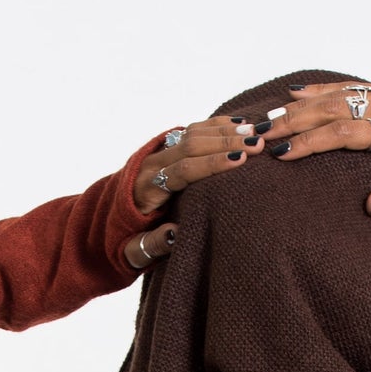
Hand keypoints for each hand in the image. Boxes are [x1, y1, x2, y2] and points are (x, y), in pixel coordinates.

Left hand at [121, 115, 275, 269]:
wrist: (113, 215)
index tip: (239, 159)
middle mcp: (153, 165)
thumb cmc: (130, 236)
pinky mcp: (167, 147)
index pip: (182, 170)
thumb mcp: (136, 248)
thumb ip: (153, 243)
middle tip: (256, 142)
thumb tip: (174, 234)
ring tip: (254, 131)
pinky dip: (216, 125)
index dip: (211, 163)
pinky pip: (192, 130)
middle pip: (191, 146)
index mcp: (147, 189)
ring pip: (193, 133)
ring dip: (224, 130)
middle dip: (225, 142)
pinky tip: (238, 123)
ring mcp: (160, 152)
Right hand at [256, 80, 370, 216]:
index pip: (345, 133)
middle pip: (334, 109)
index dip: (310, 142)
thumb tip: (370, 206)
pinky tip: (299, 94)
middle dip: (294, 123)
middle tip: (259, 137)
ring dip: (300, 107)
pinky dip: (322, 90)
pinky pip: (350, 88)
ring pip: (337, 96)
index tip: (281, 154)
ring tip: (268, 119)